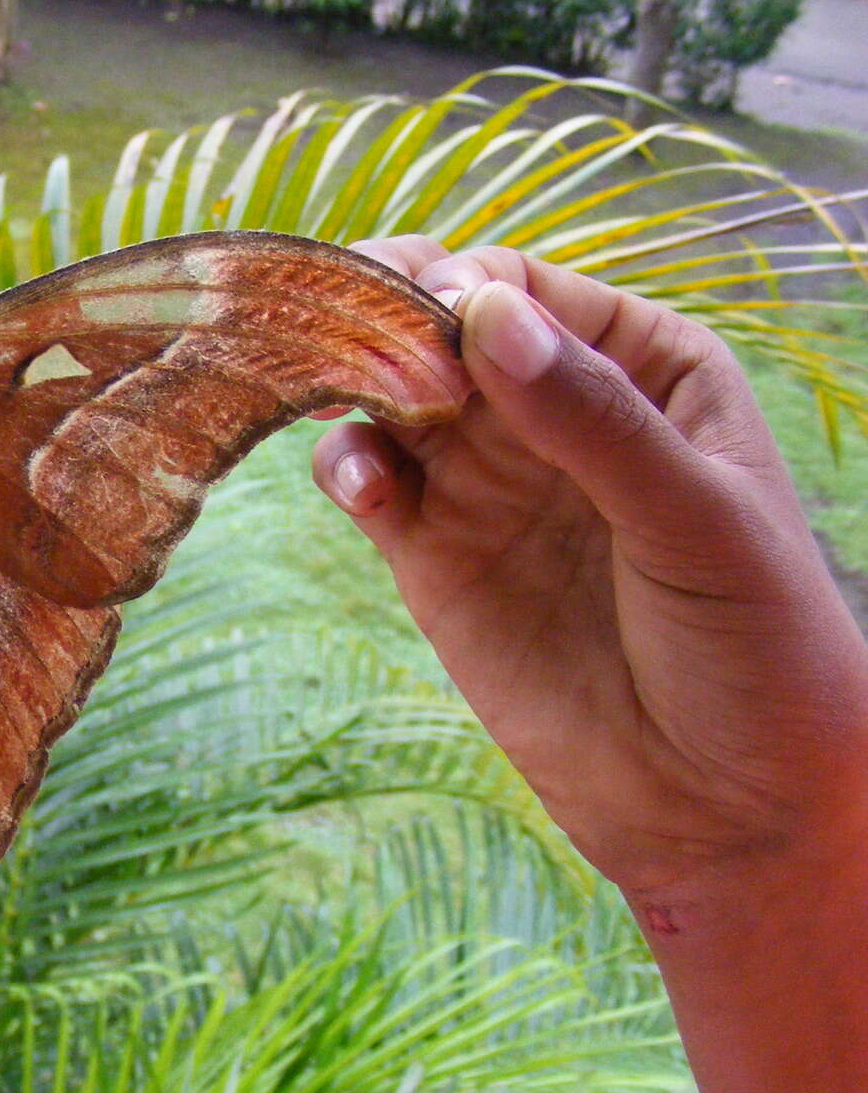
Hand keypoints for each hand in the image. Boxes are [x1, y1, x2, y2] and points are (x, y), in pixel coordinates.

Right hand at [310, 240, 867, 927]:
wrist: (728, 806)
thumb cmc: (757, 646)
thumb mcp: (696, 519)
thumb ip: (592, 419)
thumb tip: (486, 315)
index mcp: (644, 368)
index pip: (528, 290)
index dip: (465, 287)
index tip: (426, 313)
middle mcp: (554, 411)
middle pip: (440, 329)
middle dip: (383, 320)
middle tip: (338, 334)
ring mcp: (489, 485)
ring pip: (391, 397)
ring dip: (350, 385)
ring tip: (335, 402)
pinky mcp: (434, 559)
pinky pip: (372, 484)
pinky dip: (348, 468)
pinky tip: (364, 486)